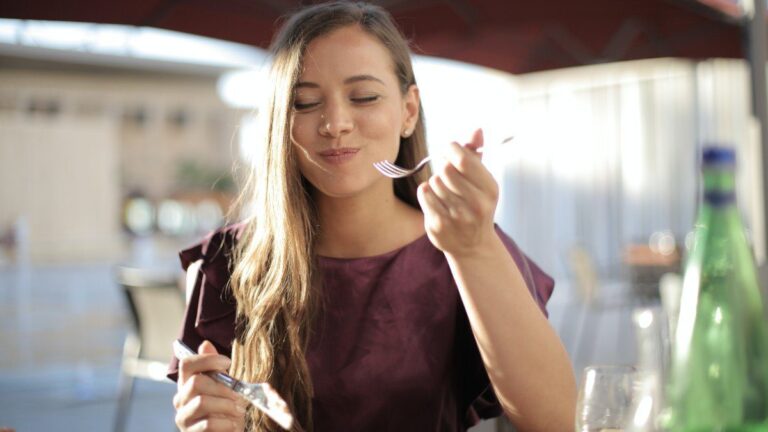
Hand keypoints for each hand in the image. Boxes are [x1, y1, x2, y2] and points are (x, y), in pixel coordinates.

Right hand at [173, 341, 247, 431]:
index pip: (187, 364)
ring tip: (238, 410)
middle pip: (196, 383)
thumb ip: (215, 369)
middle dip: (223, 387)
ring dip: (226, 405)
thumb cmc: (226, 410)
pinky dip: (226, 423)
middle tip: (239, 395)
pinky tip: (233, 424)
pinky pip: (208, 424)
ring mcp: (183, 417)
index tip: (227, 362)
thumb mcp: (224, 386)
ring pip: (202, 402)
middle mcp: (181, 399)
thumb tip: (205, 344)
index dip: (207, 359)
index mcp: (187, 384)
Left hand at [417, 128, 498, 257]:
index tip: (450, 151)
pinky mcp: (439, 225)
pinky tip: (436, 200)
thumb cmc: (476, 205)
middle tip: (447, 173)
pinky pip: (424, 193)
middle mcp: (476, 204)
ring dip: (436, 182)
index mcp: (490, 189)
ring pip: (434, 181)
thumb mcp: (482, 181)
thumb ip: (477, 154)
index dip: (451, 150)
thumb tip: (477, 130)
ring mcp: (457, 217)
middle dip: (443, 167)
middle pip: (446, 169)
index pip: (463, 159)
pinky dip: (427, 192)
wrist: (473, 246)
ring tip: (445, 192)